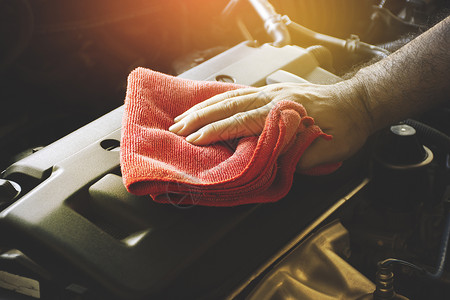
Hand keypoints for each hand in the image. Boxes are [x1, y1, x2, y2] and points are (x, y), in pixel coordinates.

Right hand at [169, 81, 372, 170]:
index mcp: (282, 113)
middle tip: (176, 128)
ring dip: (205, 107)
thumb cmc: (343, 128)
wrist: (358, 104)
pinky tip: (208, 104)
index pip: (238, 123)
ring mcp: (272, 92)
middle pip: (227, 106)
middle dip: (199, 118)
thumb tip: (263, 160)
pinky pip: (240, 93)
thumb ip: (290, 156)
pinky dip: (219, 99)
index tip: (192, 140)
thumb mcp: (320, 152)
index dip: (213, 132)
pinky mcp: (273, 92)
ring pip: (230, 97)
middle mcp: (273, 99)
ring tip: (184, 117)